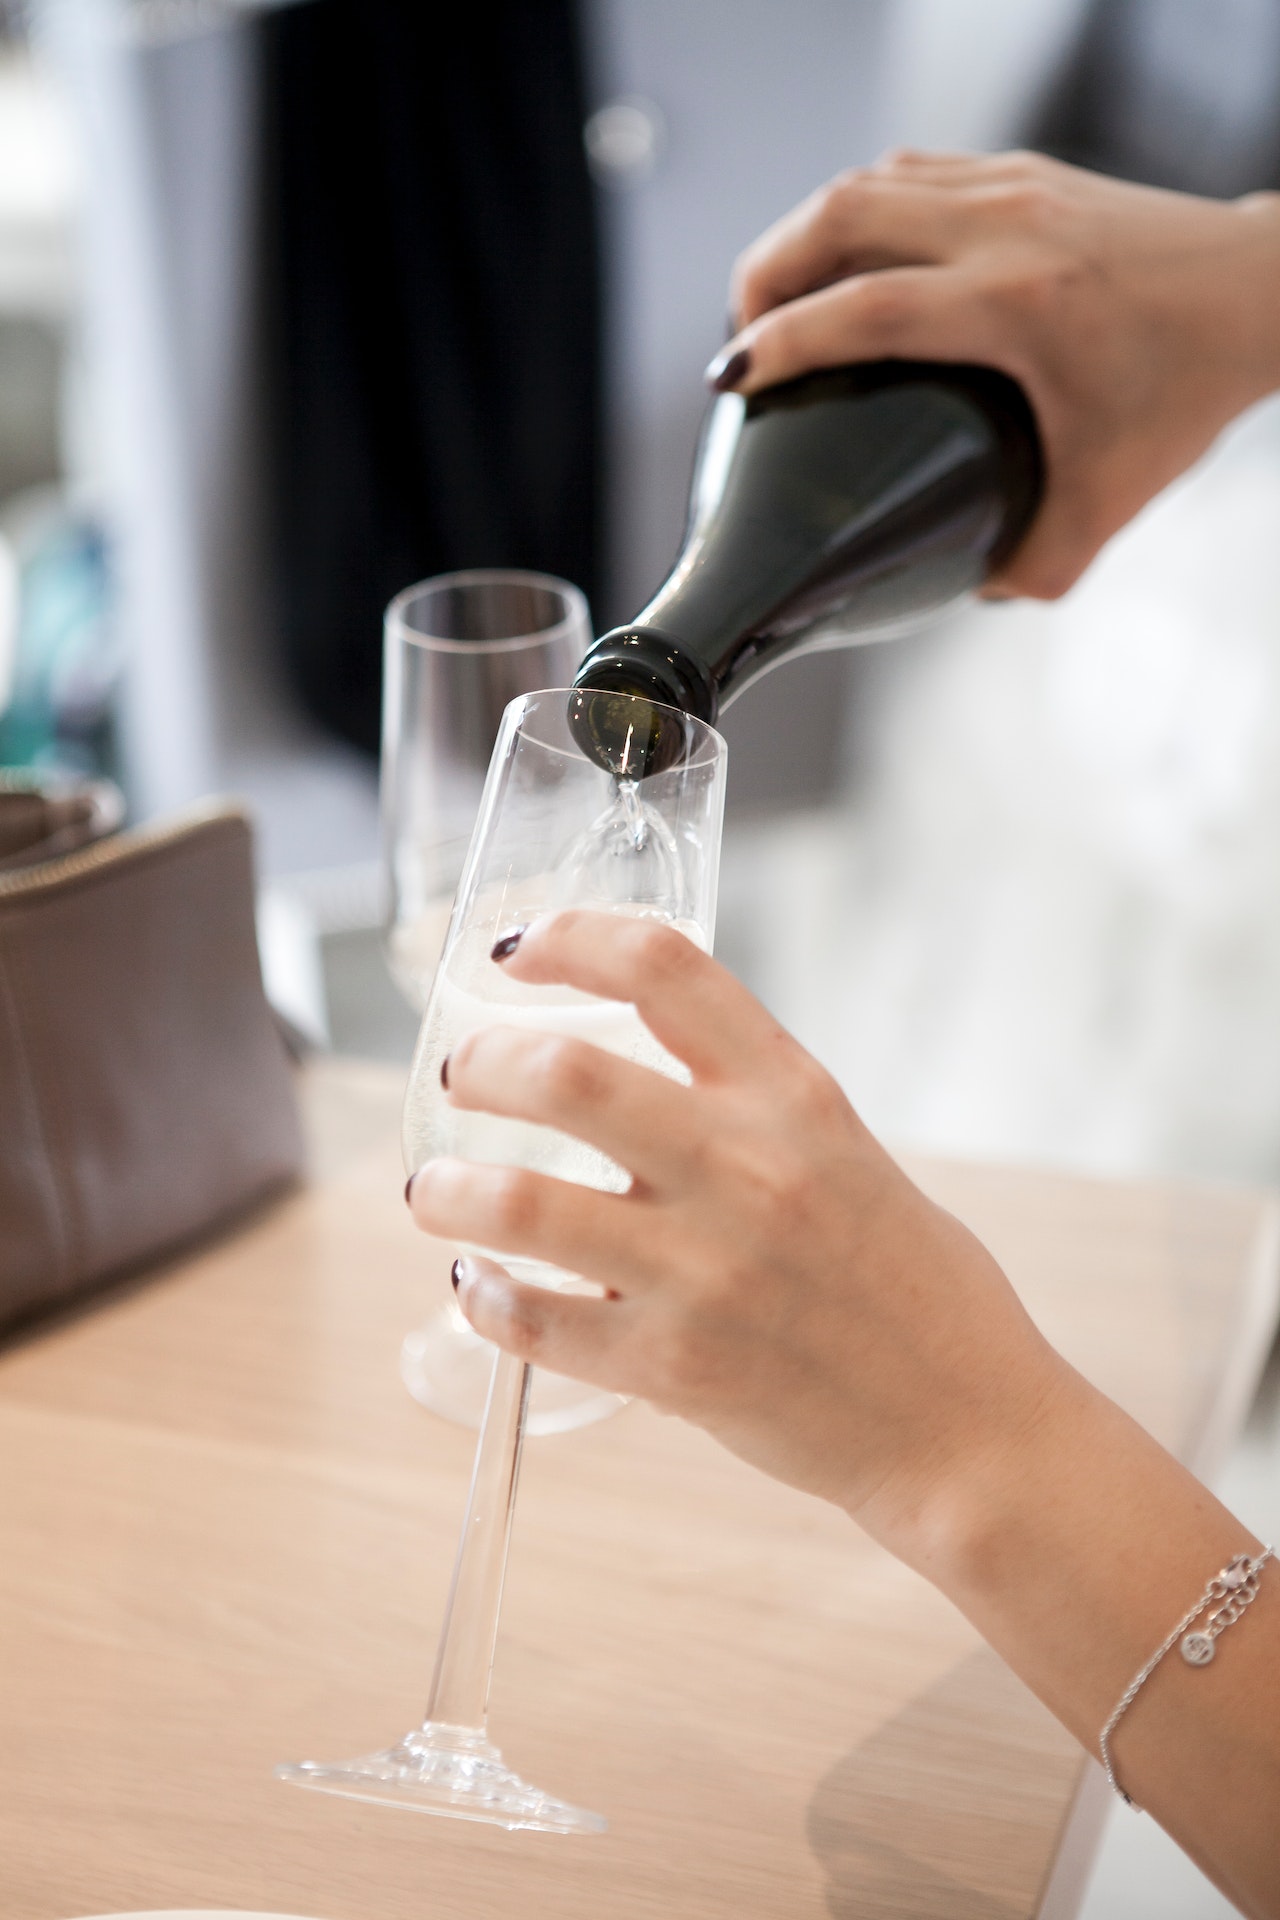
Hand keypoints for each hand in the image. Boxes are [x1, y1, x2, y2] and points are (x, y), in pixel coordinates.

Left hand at [407, 910, 1069, 1565]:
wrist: (966, 1426)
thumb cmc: (916, 1285)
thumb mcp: (848, 1151)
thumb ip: (751, 1106)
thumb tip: (631, 1075)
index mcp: (796, 1096)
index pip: (662, 965)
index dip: (568, 937)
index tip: (518, 952)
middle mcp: (749, 1167)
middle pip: (562, 1073)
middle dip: (480, 1065)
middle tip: (459, 1077)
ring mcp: (707, 1271)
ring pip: (522, 1201)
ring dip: (447, 1189)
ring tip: (431, 1191)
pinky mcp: (675, 1367)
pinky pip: (534, 1320)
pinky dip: (485, 1297)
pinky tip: (479, 1285)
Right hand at [712, 149, 1279, 598]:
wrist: (1262, 292)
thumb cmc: (1194, 388)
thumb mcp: (1110, 498)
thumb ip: (1033, 562)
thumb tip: (969, 591)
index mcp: (1018, 305)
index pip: (866, 307)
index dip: (783, 340)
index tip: (730, 376)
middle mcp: (1006, 228)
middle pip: (841, 215)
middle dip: (765, 270)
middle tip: (740, 336)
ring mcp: (1013, 186)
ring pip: (868, 181)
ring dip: (804, 233)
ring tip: (778, 297)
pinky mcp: (1022, 171)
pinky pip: (909, 171)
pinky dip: (857, 211)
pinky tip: (847, 262)